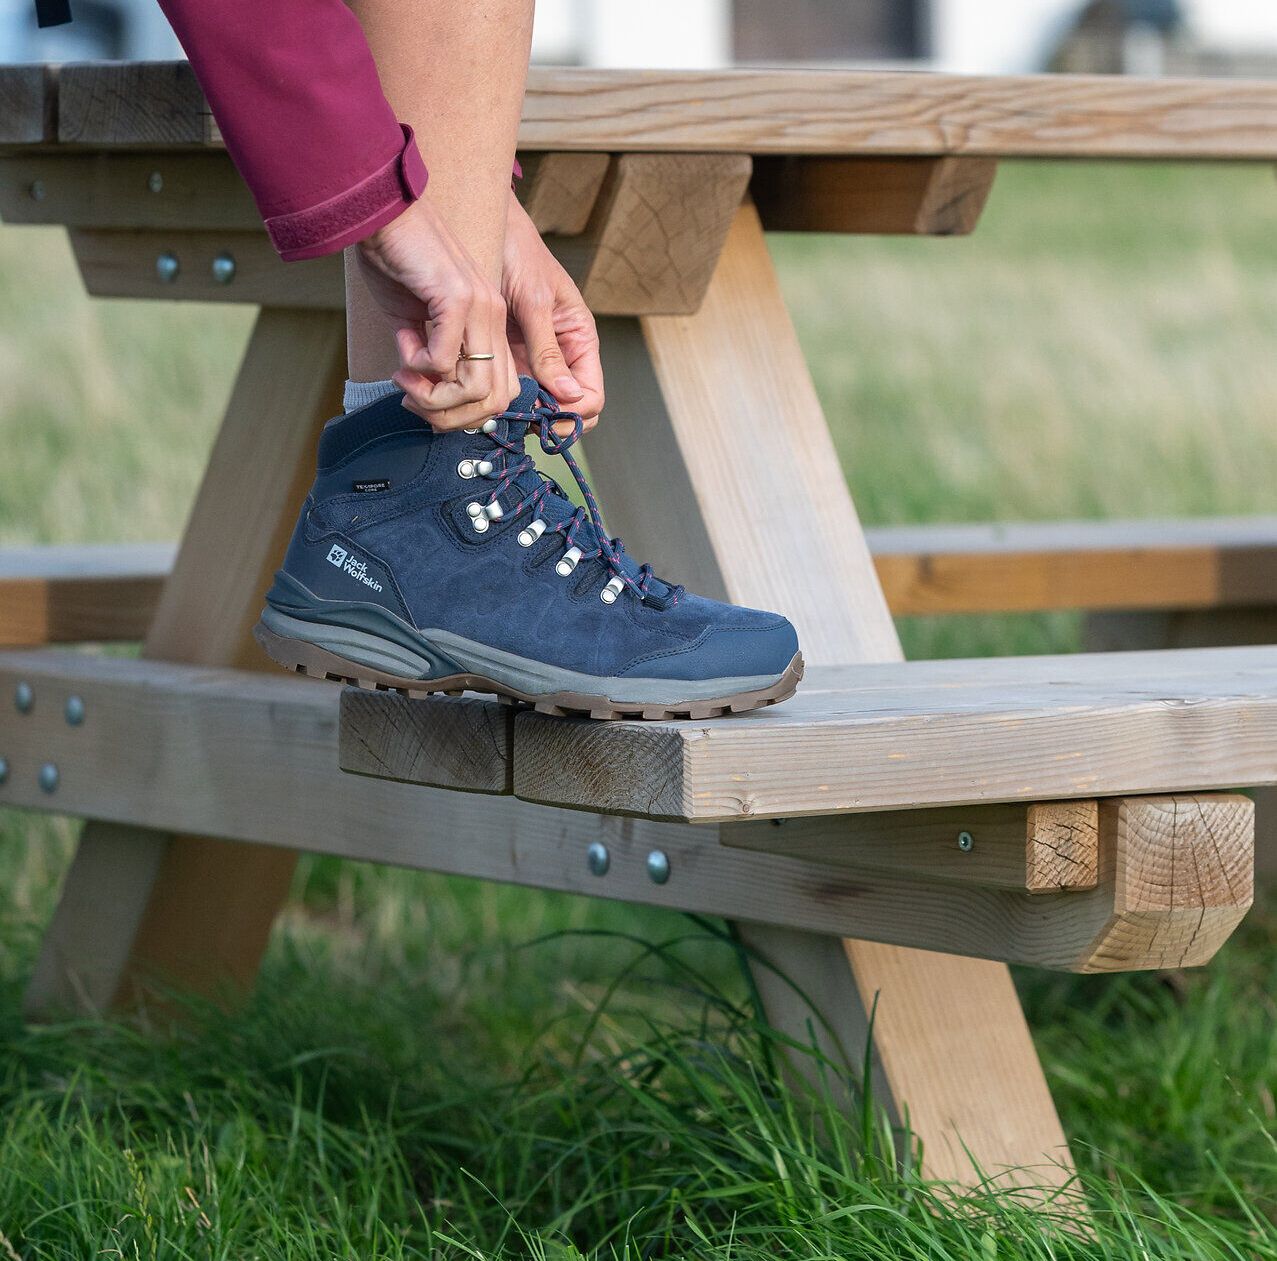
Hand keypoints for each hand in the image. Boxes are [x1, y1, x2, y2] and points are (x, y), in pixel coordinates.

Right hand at [356, 196, 519, 429]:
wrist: (381, 213)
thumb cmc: (395, 261)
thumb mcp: (418, 319)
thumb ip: (431, 354)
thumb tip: (427, 389)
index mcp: (490, 324)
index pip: (501, 393)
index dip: (465, 413)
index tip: (424, 399)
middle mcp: (493, 318)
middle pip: (494, 401)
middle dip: (450, 416)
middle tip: (414, 399)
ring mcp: (480, 307)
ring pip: (475, 389)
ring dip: (434, 397)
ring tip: (406, 377)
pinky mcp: (456, 298)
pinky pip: (442, 360)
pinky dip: (417, 365)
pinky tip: (402, 345)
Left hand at [502, 192, 603, 429]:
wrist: (482, 227)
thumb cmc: (516, 252)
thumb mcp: (534, 300)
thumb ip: (548, 349)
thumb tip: (568, 395)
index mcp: (579, 340)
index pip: (591, 397)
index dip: (572, 414)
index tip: (544, 414)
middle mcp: (561, 356)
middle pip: (567, 412)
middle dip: (547, 422)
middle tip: (516, 419)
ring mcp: (534, 361)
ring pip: (537, 409)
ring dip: (521, 417)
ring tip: (494, 412)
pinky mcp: (508, 360)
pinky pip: (511, 395)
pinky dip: (500, 403)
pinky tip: (481, 399)